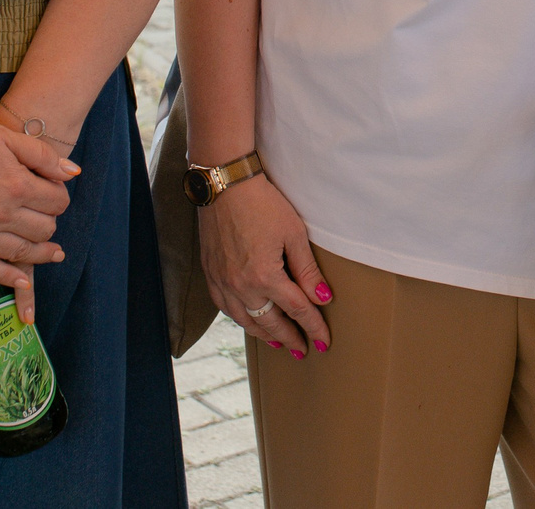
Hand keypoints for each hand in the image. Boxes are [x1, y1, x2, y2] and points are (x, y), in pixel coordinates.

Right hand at [0, 105, 77, 337]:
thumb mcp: (4, 136)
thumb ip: (42, 156)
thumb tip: (73, 173)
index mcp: (16, 185)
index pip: (56, 202)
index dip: (60, 196)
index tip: (54, 192)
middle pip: (42, 229)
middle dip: (50, 222)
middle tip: (49, 217)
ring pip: (20, 252)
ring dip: (39, 253)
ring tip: (52, 253)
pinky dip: (8, 277)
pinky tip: (22, 280)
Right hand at [200, 174, 330, 357]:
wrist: (225, 184)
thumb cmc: (263, 204)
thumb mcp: (293, 234)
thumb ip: (307, 270)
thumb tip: (322, 298)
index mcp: (264, 277)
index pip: (296, 310)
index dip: (313, 327)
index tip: (324, 341)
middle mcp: (240, 286)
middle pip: (269, 322)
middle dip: (289, 337)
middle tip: (303, 349)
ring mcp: (222, 281)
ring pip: (244, 319)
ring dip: (263, 333)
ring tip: (278, 341)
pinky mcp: (210, 273)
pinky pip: (225, 307)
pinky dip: (240, 317)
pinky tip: (249, 319)